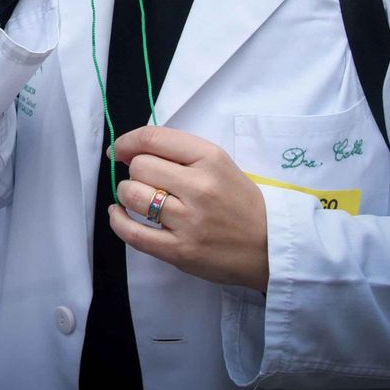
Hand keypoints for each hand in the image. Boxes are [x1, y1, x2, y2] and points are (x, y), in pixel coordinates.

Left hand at [108, 126, 269, 292]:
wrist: (271, 247)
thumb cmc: (241, 203)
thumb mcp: (220, 165)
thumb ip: (180, 154)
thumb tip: (129, 151)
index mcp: (210, 159)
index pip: (153, 138)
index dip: (126, 142)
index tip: (119, 150)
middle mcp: (199, 187)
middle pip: (139, 166)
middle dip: (135, 171)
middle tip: (147, 181)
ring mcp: (189, 221)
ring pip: (132, 195)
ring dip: (128, 195)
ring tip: (140, 199)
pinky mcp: (180, 251)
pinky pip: (133, 233)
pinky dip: (118, 221)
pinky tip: (119, 215)